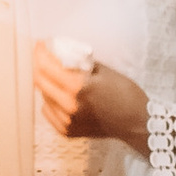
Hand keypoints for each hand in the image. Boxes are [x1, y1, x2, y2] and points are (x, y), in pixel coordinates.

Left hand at [34, 46, 149, 151]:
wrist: (136, 122)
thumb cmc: (124, 93)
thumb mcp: (103, 70)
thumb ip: (79, 62)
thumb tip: (60, 52)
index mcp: (78, 87)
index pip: (46, 66)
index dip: (40, 52)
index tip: (40, 45)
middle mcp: (69, 105)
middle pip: (40, 81)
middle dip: (40, 65)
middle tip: (43, 56)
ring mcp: (67, 120)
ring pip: (44, 96)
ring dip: (48, 83)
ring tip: (59, 76)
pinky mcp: (67, 131)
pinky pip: (49, 110)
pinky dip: (52, 100)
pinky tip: (64, 95)